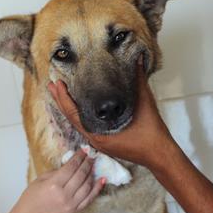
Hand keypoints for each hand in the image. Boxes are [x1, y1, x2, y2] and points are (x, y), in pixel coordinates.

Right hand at [16, 150, 103, 212]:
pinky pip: (90, 199)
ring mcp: (71, 205)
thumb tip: (71, 164)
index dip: (79, 157)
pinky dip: (97, 189)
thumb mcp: (41, 179)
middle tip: (91, 155)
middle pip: (81, 175)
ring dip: (92, 173)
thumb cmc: (31, 198)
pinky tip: (101, 180)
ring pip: (87, 186)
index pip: (71, 167)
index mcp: (54, 185)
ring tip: (94, 165)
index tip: (84, 150)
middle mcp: (64, 195)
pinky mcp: (75, 211)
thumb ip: (57, 171)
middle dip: (87, 163)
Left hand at [47, 60, 177, 169]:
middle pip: (71, 118)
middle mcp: (95, 139)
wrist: (160, 154)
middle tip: (52, 84)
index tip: (57, 84)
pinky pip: (86, 127)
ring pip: (78, 123)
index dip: (63, 98)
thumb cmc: (151, 132)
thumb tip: (137, 59)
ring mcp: (99, 142)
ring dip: (68, 107)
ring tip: (60, 93)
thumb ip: (138, 80)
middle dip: (61, 101)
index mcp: (99, 133)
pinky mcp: (104, 142)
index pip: (73, 114)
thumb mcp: (144, 102)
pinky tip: (77, 106)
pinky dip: (79, 115)